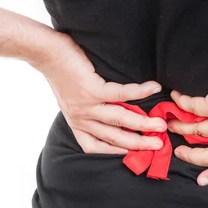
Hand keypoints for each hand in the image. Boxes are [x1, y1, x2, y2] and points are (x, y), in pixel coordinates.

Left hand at [35, 33, 166, 153]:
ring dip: (143, 124)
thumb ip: (91, 109)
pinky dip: (140, 92)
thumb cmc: (63, 72)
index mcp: (77, 123)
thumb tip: (119, 111)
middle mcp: (81, 119)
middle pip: (114, 137)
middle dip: (138, 143)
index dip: (115, 152)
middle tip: (158, 144)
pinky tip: (153, 88)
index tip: (134, 153)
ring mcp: (86, 106)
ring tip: (161, 125)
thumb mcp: (73, 99)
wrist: (47, 53)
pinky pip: (121, 94)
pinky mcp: (91, 90)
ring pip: (120, 119)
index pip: (95, 146)